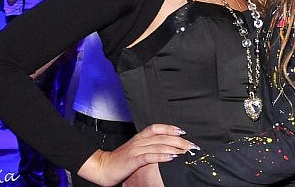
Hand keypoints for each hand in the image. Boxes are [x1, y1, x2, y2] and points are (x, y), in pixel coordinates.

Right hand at [78, 124, 195, 185]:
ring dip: (174, 148)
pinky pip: (149, 157)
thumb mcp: (134, 150)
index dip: (170, 128)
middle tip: (191, 145)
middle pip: (162, 137)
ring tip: (185, 151)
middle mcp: (139, 141)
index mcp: (139, 137)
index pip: (156, 128)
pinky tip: (171, 158)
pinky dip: (161, 157)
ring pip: (158, 146)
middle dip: (179, 140)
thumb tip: (163, 148)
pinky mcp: (133, 160)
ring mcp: (136, 150)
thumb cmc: (119, 160)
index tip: (182, 132)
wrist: (103, 167)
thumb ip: (147, 147)